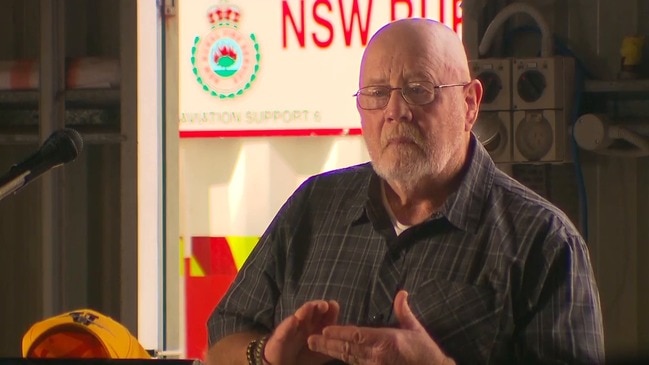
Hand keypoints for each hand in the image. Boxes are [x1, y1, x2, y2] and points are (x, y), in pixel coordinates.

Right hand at [263, 299, 339, 364]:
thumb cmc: (304, 355)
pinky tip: (294, 320)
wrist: (284, 364)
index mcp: (316, 326)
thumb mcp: (322, 352)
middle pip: (312, 311)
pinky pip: (284, 330)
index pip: (324, 314)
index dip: (329, 309)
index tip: (334, 305)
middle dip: (318, 306)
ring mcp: (292, 328)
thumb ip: (333, 344)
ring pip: (298, 316)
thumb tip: (348, 339)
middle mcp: (304, 323)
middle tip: (325, 305)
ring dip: (304, 310)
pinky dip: (289, 325)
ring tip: (310, 306)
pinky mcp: (280, 336)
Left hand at [306, 290, 455, 364]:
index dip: (340, 333)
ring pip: (349, 358)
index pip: (357, 336)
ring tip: (316, 346)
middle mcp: (377, 355)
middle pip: (348, 349)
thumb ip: (404, 312)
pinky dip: (345, 360)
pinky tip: (334, 356)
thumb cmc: (425, 352)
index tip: (325, 330)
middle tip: (310, 340)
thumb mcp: (416, 330)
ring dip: (331, 352)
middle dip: (328, 344)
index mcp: (386, 341)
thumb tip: (401, 293)